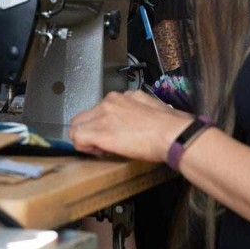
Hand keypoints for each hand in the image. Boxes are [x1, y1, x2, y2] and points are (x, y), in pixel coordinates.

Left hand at [68, 90, 194, 162]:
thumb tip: (134, 116)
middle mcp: (110, 102)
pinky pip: (78, 138)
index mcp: (123, 96)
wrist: (172, 134)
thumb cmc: (169, 126)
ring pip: (76, 126)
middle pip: (83, 116)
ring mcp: (103, 115)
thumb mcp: (151, 107)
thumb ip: (136, 108)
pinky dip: (83, 147)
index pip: (99, 109)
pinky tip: (98, 152)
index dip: (101, 125)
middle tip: (101, 145)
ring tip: (101, 150)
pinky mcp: (100, 132)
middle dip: (88, 131)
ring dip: (85, 140)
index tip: (110, 135)